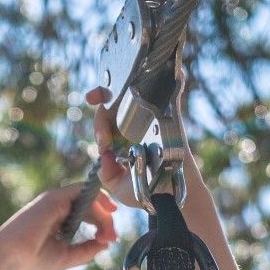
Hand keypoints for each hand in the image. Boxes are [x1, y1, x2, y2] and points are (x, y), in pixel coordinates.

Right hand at [0, 183, 117, 269]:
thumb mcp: (66, 256)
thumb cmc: (31, 259)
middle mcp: (56, 205)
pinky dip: (97, 200)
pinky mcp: (54, 198)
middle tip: (113, 237)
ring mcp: (55, 199)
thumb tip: (106, 244)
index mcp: (57, 217)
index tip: (111, 239)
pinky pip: (82, 192)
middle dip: (106, 220)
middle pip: (91, 204)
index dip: (103, 224)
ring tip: (108, 233)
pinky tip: (105, 215)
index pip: (87, 212)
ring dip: (104, 213)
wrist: (9, 258)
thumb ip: (86, 250)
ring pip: (89, 197)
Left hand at [87, 83, 200, 209]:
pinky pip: (174, 93)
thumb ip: (106, 173)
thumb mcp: (118, 187)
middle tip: (94, 97)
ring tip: (116, 81)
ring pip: (139, 93)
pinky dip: (175, 78)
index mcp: (120, 138)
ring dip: (128, 82)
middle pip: (116, 102)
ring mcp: (153, 119)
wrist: (172, 198)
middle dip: (102, 94)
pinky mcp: (172, 117)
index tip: (104, 141)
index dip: (99, 125)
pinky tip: (171, 71)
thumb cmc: (147, 191)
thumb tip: (105, 153)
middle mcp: (135, 125)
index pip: (105, 122)